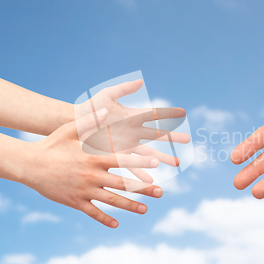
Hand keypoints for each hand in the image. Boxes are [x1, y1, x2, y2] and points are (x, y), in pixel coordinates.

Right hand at [21, 108, 162, 227]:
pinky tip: (116, 225)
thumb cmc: (51, 145)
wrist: (28, 165)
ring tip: (146, 209)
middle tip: (160, 192)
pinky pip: (92, 212)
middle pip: (122, 184)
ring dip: (130, 206)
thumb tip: (108, 110)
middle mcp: (91, 176)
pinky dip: (104, 219)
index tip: (156, 164)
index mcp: (93, 158)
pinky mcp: (74, 202)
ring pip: (112, 201)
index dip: (139, 162)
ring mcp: (83, 191)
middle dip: (143, 188)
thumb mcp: (70, 130)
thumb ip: (91, 122)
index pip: (121, 161)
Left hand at [75, 80, 189, 181]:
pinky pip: (131, 166)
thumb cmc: (91, 108)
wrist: (75, 124)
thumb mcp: (107, 96)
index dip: (169, 114)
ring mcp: (127, 145)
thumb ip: (124, 90)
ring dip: (162, 158)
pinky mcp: (117, 156)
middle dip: (173, 137)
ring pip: (149, 153)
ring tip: (177, 163)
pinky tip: (150, 181)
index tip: (184, 113)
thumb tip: (141, 81)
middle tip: (188, 139)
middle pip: (157, 135)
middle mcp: (133, 131)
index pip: (155, 115)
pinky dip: (140, 173)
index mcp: (133, 116)